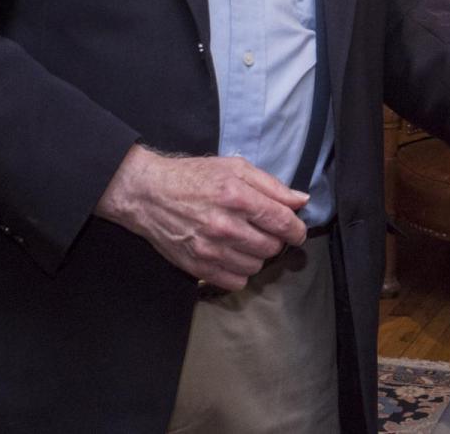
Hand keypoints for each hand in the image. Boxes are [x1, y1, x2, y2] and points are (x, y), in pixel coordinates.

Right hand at [96, 146, 308, 290]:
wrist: (149, 194)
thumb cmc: (193, 177)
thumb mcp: (235, 168)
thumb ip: (271, 185)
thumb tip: (300, 200)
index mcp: (236, 197)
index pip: (281, 222)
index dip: (296, 229)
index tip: (297, 231)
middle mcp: (224, 226)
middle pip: (271, 246)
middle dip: (275, 239)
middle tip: (264, 230)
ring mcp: (210, 249)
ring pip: (256, 266)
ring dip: (257, 255)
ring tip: (246, 240)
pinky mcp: (197, 267)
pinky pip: (235, 281)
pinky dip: (240, 271)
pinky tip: (233, 255)